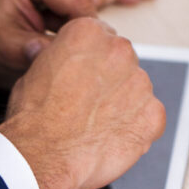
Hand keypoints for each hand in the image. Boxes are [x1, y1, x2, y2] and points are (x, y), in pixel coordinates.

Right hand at [0, 18, 165, 188]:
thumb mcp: (34, 71)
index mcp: (89, 33)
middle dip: (111, 83)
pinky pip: (151, 119)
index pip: (102, 40)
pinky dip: (136, 130)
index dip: (92, 65)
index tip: (85, 80)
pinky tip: (112, 139)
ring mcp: (140, 84)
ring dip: (124, 106)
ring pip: (138, 92)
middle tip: (89, 107)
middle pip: (123, 64)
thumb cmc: (35, 118)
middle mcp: (120, 51)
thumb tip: (50, 53)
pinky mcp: (153, 115)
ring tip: (97, 127)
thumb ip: (56, 58)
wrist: (44, 156)